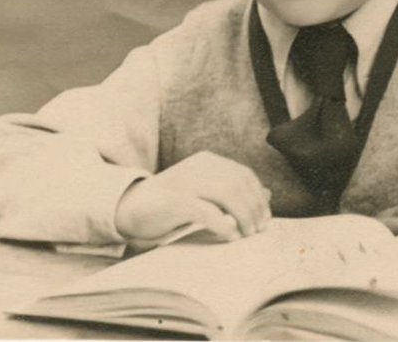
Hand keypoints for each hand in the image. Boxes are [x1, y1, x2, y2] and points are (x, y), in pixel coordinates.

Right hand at [115, 151, 271, 243]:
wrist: (130, 208)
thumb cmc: (172, 203)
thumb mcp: (206, 193)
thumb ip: (233, 191)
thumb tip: (267, 193)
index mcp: (208, 161)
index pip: (243, 174)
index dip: (258, 196)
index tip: (266, 218)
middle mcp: (199, 167)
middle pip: (238, 184)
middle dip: (254, 208)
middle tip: (259, 230)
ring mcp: (186, 181)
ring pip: (227, 194)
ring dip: (243, 216)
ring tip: (248, 234)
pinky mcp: (175, 201)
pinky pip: (207, 211)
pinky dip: (223, 224)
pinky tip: (231, 237)